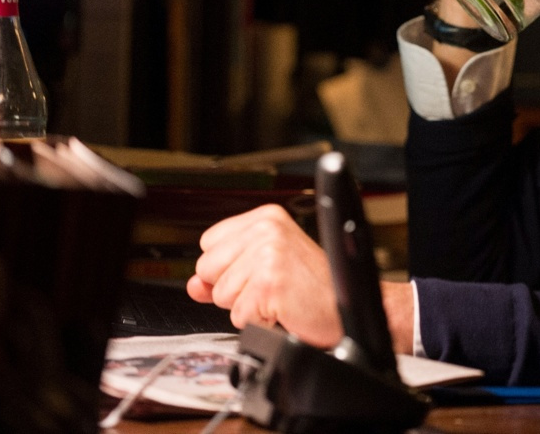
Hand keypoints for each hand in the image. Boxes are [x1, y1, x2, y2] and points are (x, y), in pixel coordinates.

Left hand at [187, 203, 341, 346]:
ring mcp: (269, 253)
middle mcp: (268, 229)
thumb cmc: (313, 288)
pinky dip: (257, 321)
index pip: (209, 243)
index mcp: (267, 217)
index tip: (258, 272)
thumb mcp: (266, 267)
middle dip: (232, 288)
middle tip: (270, 287)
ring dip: (246, 306)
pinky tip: (281, 309)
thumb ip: (225, 271)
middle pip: (207, 268)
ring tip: (278, 297)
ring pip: (219, 294)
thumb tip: (194, 284)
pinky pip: (237, 314)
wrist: (345, 309)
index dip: (228, 267)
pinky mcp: (270, 282)